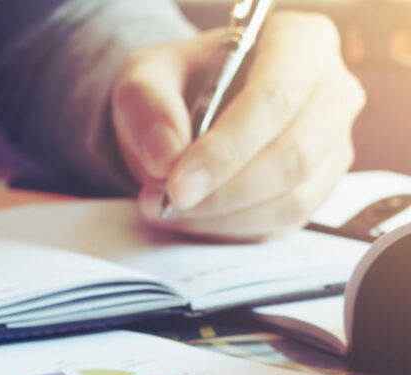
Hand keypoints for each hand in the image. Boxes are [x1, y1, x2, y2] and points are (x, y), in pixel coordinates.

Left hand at [112, 12, 365, 239]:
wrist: (186, 112)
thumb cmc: (177, 83)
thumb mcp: (145, 76)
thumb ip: (149, 106)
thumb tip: (166, 157)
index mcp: (301, 43)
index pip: (275, 99)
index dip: (226, 149)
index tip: (176, 184)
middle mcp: (331, 93)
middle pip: (291, 156)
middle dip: (221, 192)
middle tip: (163, 203)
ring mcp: (332, 146)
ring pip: (290, 199)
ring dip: (222, 216)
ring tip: (166, 209)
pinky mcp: (317, 190)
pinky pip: (282, 224)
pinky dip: (230, 229)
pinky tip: (192, 218)